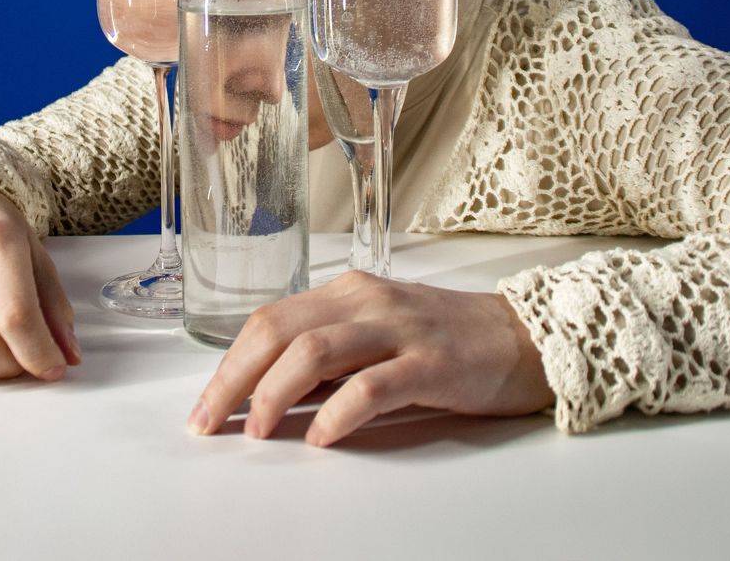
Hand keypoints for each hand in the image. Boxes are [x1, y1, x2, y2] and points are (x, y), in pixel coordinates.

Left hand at [187, 271, 553, 445]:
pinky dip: (337, 413)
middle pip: (278, 331)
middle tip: (209, 423)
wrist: (525, 338)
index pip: (269, 320)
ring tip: (257, 430)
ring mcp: (399, 329)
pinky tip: (321, 437)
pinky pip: (372, 386)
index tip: (204, 407)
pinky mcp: (431, 362)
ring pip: (314, 351)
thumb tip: (267, 396)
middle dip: (232, 380)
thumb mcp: (378, 335)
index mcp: (348, 292)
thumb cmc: (448, 340)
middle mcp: (367, 301)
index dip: (228, 364)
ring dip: (273, 394)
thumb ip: (329, 357)